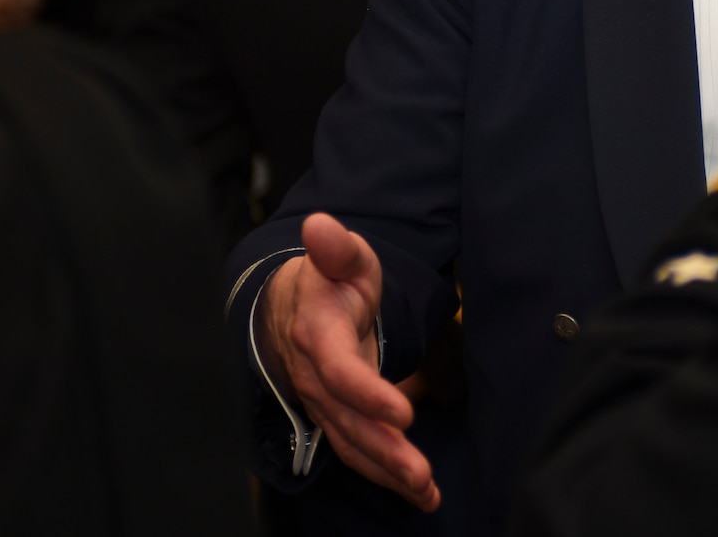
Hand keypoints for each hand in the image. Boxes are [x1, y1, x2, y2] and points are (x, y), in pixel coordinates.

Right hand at [256, 213, 439, 510]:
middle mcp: (316, 378)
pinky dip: (386, 473)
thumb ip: (336, 247)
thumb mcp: (340, 257)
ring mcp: (324, 403)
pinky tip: (419, 492)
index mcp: (318, 336)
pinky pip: (357, 450)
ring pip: (353, 444)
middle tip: (421, 475)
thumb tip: (320, 225)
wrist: (291, 306)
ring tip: (426, 493)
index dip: (368, 394)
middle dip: (385, 451)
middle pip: (349, 421)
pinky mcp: (336, 417)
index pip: (340, 371)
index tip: (403, 412)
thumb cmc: (328, 280)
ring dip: (389, 472)